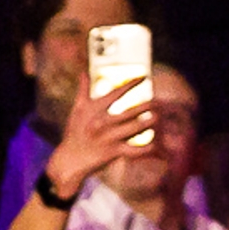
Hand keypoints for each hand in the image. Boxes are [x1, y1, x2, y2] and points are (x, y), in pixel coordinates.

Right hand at [43, 71, 156, 200]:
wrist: (71, 158)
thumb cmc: (75, 130)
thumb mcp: (77, 108)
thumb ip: (83, 89)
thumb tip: (83, 71)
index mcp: (95, 110)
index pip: (116, 93)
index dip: (131, 84)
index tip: (144, 77)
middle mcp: (102, 122)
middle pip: (130, 112)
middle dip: (145, 106)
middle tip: (157, 102)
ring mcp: (109, 137)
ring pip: (134, 129)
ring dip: (148, 123)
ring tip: (157, 117)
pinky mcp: (114, 152)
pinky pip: (134, 150)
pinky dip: (145, 148)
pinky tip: (154, 143)